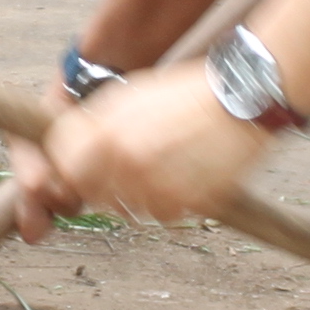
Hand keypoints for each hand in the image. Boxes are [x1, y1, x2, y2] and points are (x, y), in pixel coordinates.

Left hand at [14, 67, 269, 237]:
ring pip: (126, 209)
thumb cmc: (185, 94)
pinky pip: (161, 216)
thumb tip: (66, 145)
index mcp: (108, 135)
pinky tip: (180, 176)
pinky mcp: (186, 205)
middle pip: (92, 193)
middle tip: (124, 166)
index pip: (66, 166)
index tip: (82, 160)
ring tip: (159, 165)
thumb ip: (95, 124)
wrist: (243, 100)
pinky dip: (166, 202)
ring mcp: (157, 188)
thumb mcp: (130, 96)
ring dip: (135, 193)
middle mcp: (128, 165)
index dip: (71, 162)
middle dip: (102, 182)